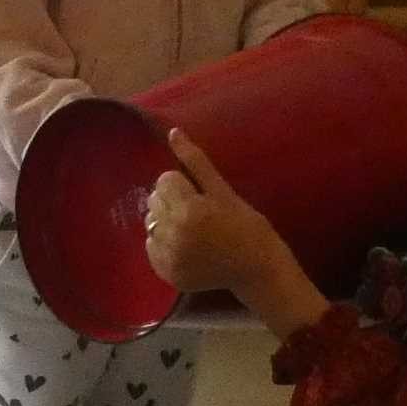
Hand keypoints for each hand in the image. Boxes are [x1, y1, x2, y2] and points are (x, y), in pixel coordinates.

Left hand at [146, 133, 329, 341]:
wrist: (256, 269)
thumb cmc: (246, 226)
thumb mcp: (223, 191)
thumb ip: (195, 162)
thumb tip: (172, 132)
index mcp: (190, 210)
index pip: (164, 180)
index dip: (181, 183)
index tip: (199, 194)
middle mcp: (174, 234)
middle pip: (154, 200)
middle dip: (171, 200)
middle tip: (196, 210)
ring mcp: (169, 256)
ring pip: (150, 223)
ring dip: (165, 220)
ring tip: (190, 227)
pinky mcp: (166, 272)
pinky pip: (150, 246)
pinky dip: (163, 242)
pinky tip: (186, 244)